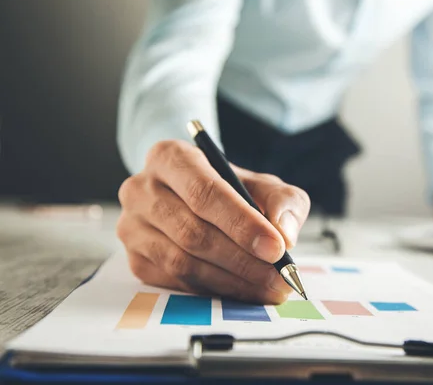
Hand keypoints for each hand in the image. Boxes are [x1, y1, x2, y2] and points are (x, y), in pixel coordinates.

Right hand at [117, 140, 310, 303]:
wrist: (197, 199)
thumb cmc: (231, 189)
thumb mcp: (263, 185)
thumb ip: (282, 201)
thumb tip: (284, 234)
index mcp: (171, 157)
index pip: (204, 193)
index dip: (241, 224)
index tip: (276, 248)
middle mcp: (141, 189)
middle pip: (193, 232)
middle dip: (243, 260)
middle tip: (279, 277)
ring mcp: (133, 226)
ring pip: (183, 262)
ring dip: (232, 281)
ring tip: (268, 289)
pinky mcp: (135, 258)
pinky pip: (176, 282)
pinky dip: (214, 290)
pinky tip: (242, 290)